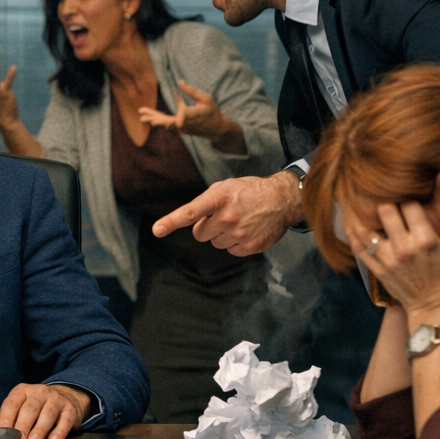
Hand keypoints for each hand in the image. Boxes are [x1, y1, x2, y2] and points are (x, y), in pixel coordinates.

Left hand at [0, 383, 92, 438]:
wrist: (63, 398)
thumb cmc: (35, 407)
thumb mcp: (18, 408)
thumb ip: (3, 418)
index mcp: (22, 391)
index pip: (12, 403)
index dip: (6, 418)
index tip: (4, 431)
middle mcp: (39, 392)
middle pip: (30, 408)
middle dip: (23, 424)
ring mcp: (56, 399)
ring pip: (48, 413)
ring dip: (40, 428)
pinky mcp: (70, 409)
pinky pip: (65, 419)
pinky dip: (60, 431)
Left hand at [139, 78, 245, 154]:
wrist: (215, 128)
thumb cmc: (212, 111)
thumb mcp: (206, 99)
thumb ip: (192, 91)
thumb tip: (179, 82)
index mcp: (193, 114)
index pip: (184, 115)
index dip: (181, 117)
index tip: (179, 122)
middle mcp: (185, 123)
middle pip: (168, 121)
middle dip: (156, 118)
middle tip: (142, 116)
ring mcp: (182, 128)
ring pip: (166, 123)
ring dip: (153, 118)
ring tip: (141, 117)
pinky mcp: (180, 129)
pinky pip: (168, 123)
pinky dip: (159, 120)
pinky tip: (149, 117)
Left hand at [151, 171, 301, 255]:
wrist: (282, 199)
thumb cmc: (250, 191)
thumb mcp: (225, 187)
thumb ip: (206, 201)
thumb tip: (191, 219)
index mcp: (218, 198)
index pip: (190, 212)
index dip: (171, 221)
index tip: (157, 230)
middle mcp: (227, 217)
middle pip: (199, 234)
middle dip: (207, 227)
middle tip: (223, 216)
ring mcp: (238, 234)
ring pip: (214, 243)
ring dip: (222, 235)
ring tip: (238, 221)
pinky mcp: (249, 247)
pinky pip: (230, 251)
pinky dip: (235, 243)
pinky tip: (247, 230)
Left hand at [345, 198, 439, 318]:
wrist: (433, 304)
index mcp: (425, 240)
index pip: (409, 205)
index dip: (408, 195)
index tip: (407, 194)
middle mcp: (404, 248)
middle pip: (384, 211)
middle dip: (385, 200)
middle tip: (384, 196)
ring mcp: (387, 260)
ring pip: (365, 228)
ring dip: (361, 212)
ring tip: (358, 200)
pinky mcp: (376, 269)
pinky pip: (357, 247)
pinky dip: (351, 232)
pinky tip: (349, 219)